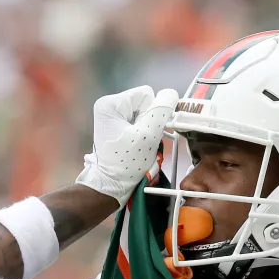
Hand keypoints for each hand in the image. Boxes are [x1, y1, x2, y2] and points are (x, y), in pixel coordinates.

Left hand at [76, 85, 179, 201]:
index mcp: (110, 103)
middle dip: (148, 122)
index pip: (146, 94)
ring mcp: (110, 118)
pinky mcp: (113, 128)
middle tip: (141, 142)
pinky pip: (136, 124)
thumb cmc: (127, 162)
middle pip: (143, 104)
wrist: (111, 186)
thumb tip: (170, 93)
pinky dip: (139, 135)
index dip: (152, 113)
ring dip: (145, 130)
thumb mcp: (148, 134)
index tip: (144, 132)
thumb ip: (161, 110)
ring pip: (142, 115)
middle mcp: (107, 106)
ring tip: (138, 146)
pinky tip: (134, 147)